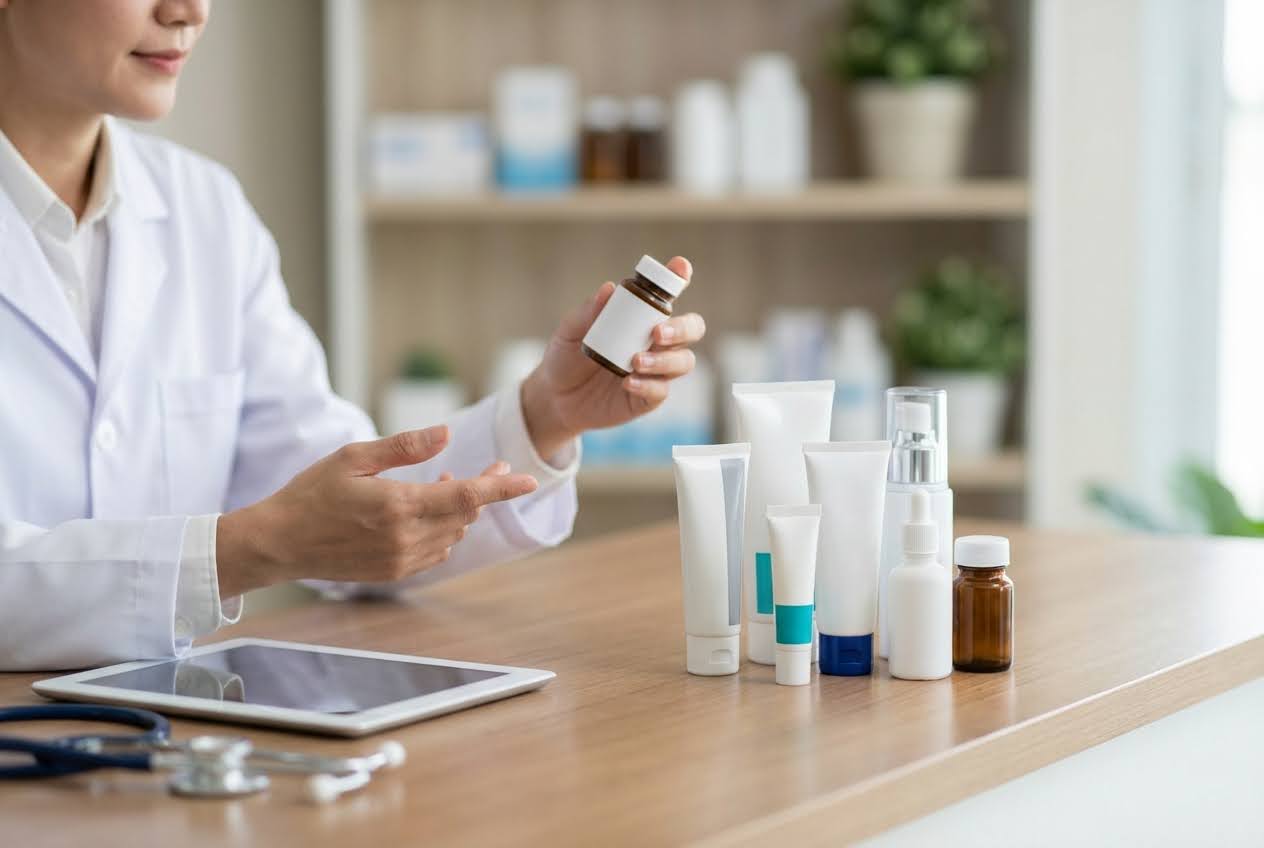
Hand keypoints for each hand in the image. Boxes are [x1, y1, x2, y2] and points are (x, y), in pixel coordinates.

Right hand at [215, 425, 537, 596]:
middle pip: (466, 514)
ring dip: (459, 509)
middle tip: (494, 466)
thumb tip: (447, 433)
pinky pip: (436, 552)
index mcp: (398, 506)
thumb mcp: (353, 457)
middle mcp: (405, 538)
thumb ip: (404, 446)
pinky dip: (443, 530)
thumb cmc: (311, 493)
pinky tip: (426, 512)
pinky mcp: (394, 573)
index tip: (530, 480)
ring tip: (444, 483)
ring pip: (454, 534)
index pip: (466, 496)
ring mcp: (401, 560)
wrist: (279, 543)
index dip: (501, 487)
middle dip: (484, 490)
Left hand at [521, 256, 706, 457]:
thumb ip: (588, 311)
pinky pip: (661, 390)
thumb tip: (609, 288)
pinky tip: (628, 382)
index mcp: (641, 317)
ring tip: (635, 361)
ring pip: (684, 361)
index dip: (678, 279)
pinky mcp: (648, 397)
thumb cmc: (566, 356)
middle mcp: (656, 341)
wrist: (554, 397)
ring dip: (665, 360)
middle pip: (692, 328)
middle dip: (683, 328)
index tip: (680, 267)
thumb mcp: (570, 331)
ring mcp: (656, 370)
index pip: (668, 294)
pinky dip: (648, 385)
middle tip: (657, 332)